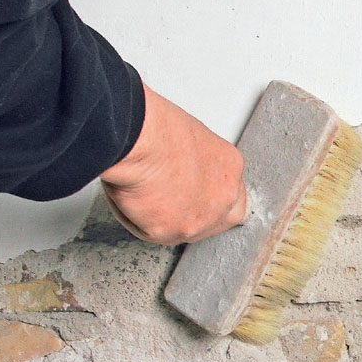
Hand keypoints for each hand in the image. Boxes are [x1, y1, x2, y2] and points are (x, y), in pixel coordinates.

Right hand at [100, 83, 245, 244]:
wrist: (139, 140)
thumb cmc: (158, 128)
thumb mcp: (192, 136)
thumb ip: (198, 163)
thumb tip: (185, 172)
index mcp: (230, 168)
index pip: (232, 197)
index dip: (212, 198)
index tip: (195, 194)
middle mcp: (223, 199)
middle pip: (218, 221)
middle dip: (197, 216)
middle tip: (171, 203)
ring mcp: (199, 220)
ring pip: (183, 230)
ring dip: (165, 218)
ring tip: (144, 191)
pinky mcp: (170, 233)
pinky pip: (149, 232)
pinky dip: (135, 218)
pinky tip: (130, 196)